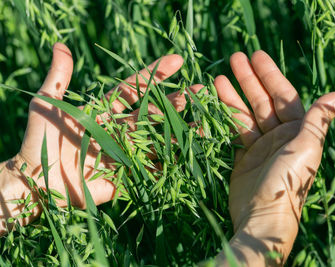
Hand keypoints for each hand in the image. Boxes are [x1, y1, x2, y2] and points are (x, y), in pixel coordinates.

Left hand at [0, 43, 196, 232]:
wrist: (35, 182)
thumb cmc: (37, 141)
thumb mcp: (46, 104)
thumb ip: (59, 77)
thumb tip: (61, 45)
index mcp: (105, 111)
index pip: (135, 88)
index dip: (155, 74)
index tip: (176, 61)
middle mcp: (119, 129)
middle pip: (153, 112)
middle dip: (177, 100)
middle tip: (200, 89)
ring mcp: (125, 151)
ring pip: (158, 137)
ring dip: (180, 128)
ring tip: (203, 118)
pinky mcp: (127, 174)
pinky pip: (153, 166)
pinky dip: (172, 159)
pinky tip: (191, 149)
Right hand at [214, 51, 334, 265]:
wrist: (263, 217)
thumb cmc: (288, 183)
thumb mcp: (306, 148)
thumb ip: (318, 120)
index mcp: (298, 131)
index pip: (284, 96)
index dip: (270, 75)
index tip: (256, 56)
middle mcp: (280, 136)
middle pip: (263, 101)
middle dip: (249, 80)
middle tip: (234, 57)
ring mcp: (260, 146)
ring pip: (246, 114)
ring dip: (233, 96)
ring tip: (218, 77)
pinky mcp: (243, 157)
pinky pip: (234, 131)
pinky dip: (225, 117)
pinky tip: (215, 103)